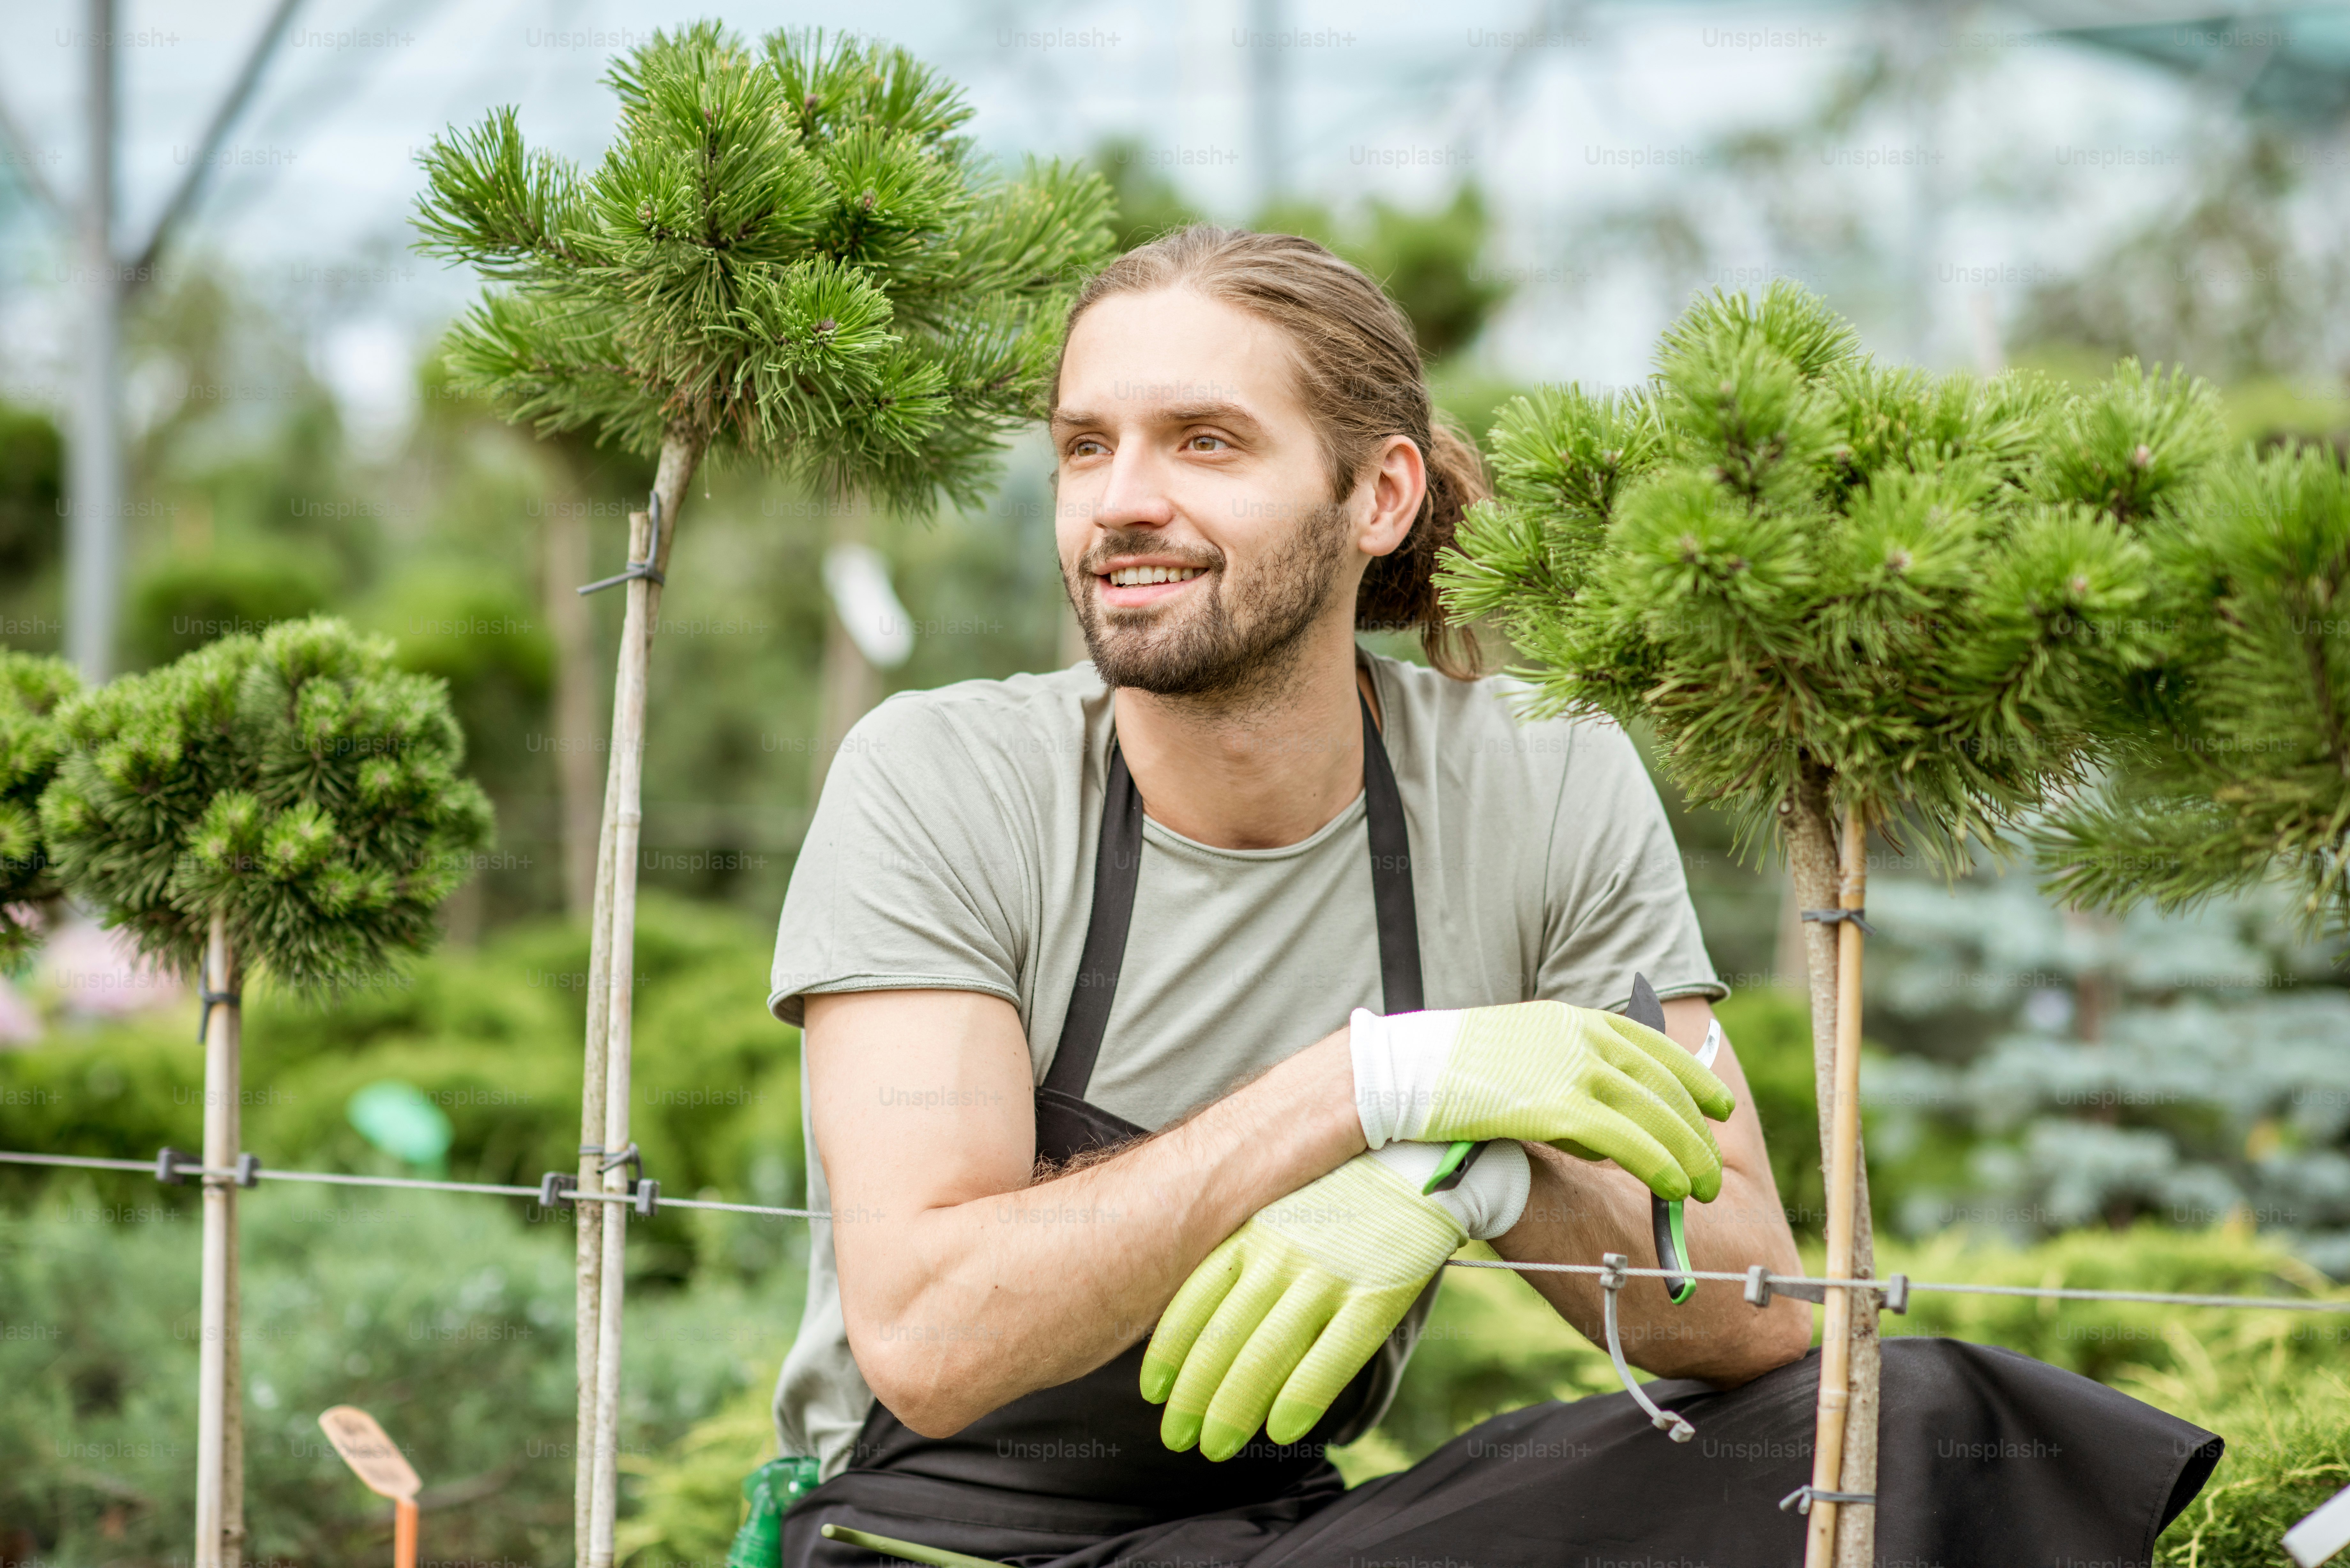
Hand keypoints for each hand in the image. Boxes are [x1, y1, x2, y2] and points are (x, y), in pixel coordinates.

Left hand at [1141, 1140, 1529, 1459]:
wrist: (1421, 1157)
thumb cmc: (1346, 1193)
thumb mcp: (1282, 1209)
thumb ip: (1249, 1256)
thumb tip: (1212, 1316)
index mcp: (1253, 1231)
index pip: (1195, 1301)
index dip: (1169, 1353)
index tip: (1153, 1393)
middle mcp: (1281, 1252)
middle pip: (1223, 1338)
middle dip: (1194, 1397)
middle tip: (1177, 1439)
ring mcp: (1328, 1272)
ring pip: (1266, 1353)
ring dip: (1234, 1408)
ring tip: (1215, 1448)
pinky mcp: (1377, 1291)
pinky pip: (1331, 1356)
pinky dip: (1301, 1399)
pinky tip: (1281, 1432)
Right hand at [1350, 999, 1734, 1201]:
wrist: (1399, 1071)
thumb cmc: (1446, 1071)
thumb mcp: (1515, 1054)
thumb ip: (1559, 1075)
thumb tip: (1594, 1126)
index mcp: (1570, 1020)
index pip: (1650, 1047)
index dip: (1690, 1079)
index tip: (1718, 1105)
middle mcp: (1579, 1037)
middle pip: (1660, 1085)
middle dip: (1695, 1129)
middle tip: (1712, 1169)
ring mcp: (1568, 1068)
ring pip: (1653, 1113)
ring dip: (1686, 1153)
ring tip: (1702, 1188)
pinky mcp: (1554, 1106)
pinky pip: (1625, 1138)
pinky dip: (1656, 1162)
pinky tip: (1672, 1185)